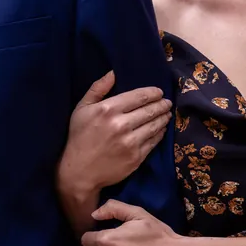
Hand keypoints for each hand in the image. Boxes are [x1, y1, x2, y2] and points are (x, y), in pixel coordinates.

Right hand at [58, 72, 172, 201]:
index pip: (139, 96)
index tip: (159, 92)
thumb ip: (97, 89)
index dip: (153, 93)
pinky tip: (161, 129)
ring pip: (155, 125)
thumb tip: (113, 73)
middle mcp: (121, 124)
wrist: (79, 172)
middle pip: (150, 110)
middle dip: (162, 104)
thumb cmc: (79, 137)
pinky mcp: (136, 157)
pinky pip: (154, 141)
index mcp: (108, 109)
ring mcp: (130, 142)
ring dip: (163, 117)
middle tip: (167, 102)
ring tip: (167, 114)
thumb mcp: (81, 109)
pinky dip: (160, 133)